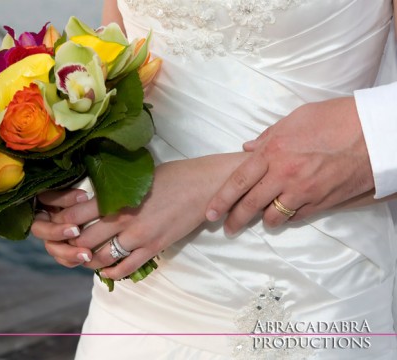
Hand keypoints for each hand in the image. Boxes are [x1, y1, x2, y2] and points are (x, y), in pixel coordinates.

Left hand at [32, 153, 247, 279]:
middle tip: (67, 244)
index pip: (74, 215)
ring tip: (84, 257)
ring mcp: (139, 236)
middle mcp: (123, 219)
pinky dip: (111, 273)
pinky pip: (126, 268)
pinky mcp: (154, 248)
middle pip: (83, 239)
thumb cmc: (173, 175)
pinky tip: (106, 271)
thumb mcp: (137, 177)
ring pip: (101, 257)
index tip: (57, 223)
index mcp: (116, 197)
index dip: (61, 222)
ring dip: (88, 260)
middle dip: (70, 244)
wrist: (204, 186)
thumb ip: (115, 192)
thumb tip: (95, 201)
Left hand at [206, 97, 374, 233]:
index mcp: (273, 152)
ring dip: (263, 218)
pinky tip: (285, 212)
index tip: (210, 212)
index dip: (221, 199)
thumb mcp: (295, 119)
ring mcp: (303, 191)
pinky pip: (296, 217)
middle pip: (250, 204)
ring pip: (273, 216)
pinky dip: (288, 216)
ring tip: (259, 217)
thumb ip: (267, 136)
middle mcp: (284, 175)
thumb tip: (248, 149)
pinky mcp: (321, 202)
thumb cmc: (334, 119)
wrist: (374, 133)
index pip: (238, 181)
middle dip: (235, 219)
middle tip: (227, 227)